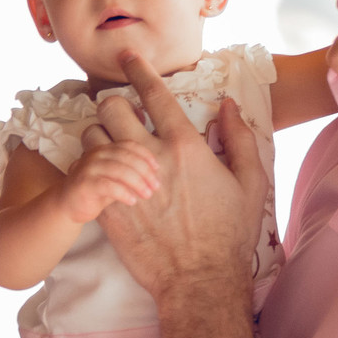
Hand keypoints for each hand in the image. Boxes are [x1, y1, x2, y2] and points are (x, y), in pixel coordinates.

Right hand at [59, 141, 159, 223]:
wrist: (69, 206)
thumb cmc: (98, 191)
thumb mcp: (117, 178)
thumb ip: (132, 170)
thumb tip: (159, 171)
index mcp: (106, 148)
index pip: (130, 145)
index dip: (146, 155)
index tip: (158, 168)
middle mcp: (97, 154)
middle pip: (127, 156)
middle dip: (145, 170)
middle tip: (156, 185)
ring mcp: (89, 168)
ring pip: (119, 169)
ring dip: (137, 182)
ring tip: (148, 194)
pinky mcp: (84, 184)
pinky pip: (107, 185)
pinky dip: (123, 192)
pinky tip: (132, 201)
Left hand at [85, 51, 267, 300]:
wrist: (199, 281)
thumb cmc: (230, 233)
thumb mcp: (250, 182)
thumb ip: (240, 138)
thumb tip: (229, 106)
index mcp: (185, 146)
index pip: (154, 94)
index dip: (138, 69)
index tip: (127, 56)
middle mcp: (151, 156)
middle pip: (112, 107)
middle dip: (113, 102)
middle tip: (120, 112)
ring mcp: (125, 182)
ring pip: (92, 136)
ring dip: (99, 133)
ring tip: (110, 142)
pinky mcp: (108, 207)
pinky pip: (86, 171)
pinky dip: (92, 164)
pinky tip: (104, 172)